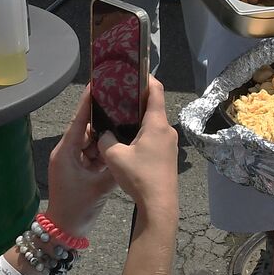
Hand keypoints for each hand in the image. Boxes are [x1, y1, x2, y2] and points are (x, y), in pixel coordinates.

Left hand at [45, 87, 117, 239]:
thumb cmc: (77, 207)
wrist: (65, 230)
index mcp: (67, 152)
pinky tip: (122, 141)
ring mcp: (74, 161)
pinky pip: (94, 152)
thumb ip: (116, 164)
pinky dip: (106, 148)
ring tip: (126, 119)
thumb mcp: (100, 185)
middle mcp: (68, 152)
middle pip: (87, 128)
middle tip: (122, 102)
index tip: (97, 83)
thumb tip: (132, 147)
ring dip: (107, 134)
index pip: (78, 120)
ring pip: (93, 140)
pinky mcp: (81, 169)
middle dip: (103, 116)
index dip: (87, 102)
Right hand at [98, 76, 179, 214]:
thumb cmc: (139, 176)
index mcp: (157, 124)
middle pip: (153, 106)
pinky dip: (142, 132)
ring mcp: (169, 142)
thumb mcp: (114, 156)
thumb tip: (104, 133)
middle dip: (137, 100)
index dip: (146, 79)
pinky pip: (154, 136)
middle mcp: (167, 129)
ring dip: (138, 118)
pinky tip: (127, 139)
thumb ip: (106, 139)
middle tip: (118, 95)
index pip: (156, 91)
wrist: (159, 202)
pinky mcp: (167, 154)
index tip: (134, 72)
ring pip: (153, 123)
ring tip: (119, 117)